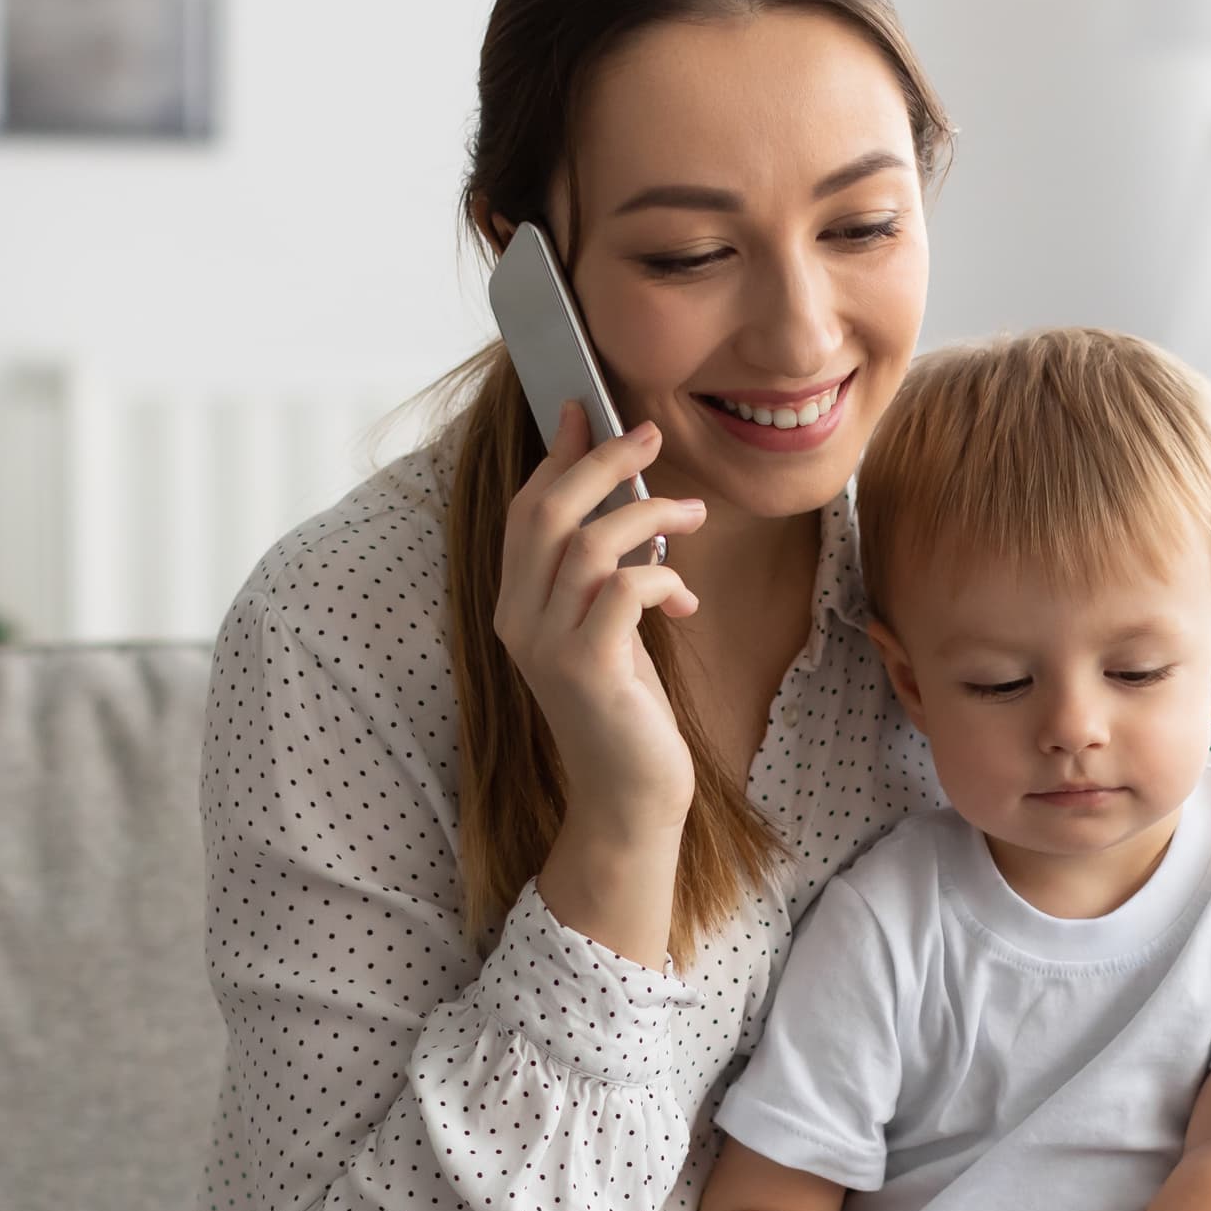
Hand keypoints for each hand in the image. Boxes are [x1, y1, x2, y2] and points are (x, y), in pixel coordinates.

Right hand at [490, 402, 710, 844]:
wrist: (629, 798)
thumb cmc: (627, 711)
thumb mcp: (609, 630)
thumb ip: (603, 574)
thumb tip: (624, 504)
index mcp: (516, 606)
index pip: (525, 512)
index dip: (556, 457)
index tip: (587, 412)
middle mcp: (518, 622)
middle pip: (546, 512)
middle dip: (600, 461)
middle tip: (649, 434)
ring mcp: (547, 647)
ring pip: (588, 544)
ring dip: (648, 514)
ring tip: (694, 512)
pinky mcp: (588, 669)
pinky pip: (622, 590)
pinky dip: (660, 576)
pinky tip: (685, 598)